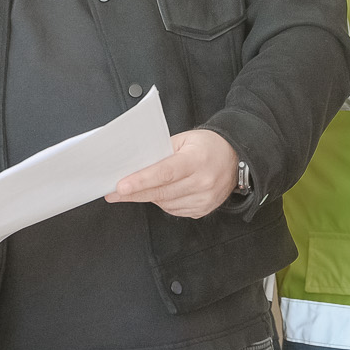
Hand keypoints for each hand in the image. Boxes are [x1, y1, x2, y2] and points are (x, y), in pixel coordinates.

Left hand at [108, 130, 238, 219]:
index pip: (164, 173)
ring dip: (148, 196)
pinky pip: (174, 210)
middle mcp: (203, 182)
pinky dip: (163, 202)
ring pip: (165, 203)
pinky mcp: (203, 210)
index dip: (140, 181)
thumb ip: (161, 151)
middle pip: (161, 192)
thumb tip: (136, 165)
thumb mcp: (185, 139)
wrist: (236, 157)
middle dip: (134, 193)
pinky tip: (160, 192)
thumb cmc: (209, 146)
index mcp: (197, 160)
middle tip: (113, 193)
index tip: (120, 186)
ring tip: (138, 188)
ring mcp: (204, 199)